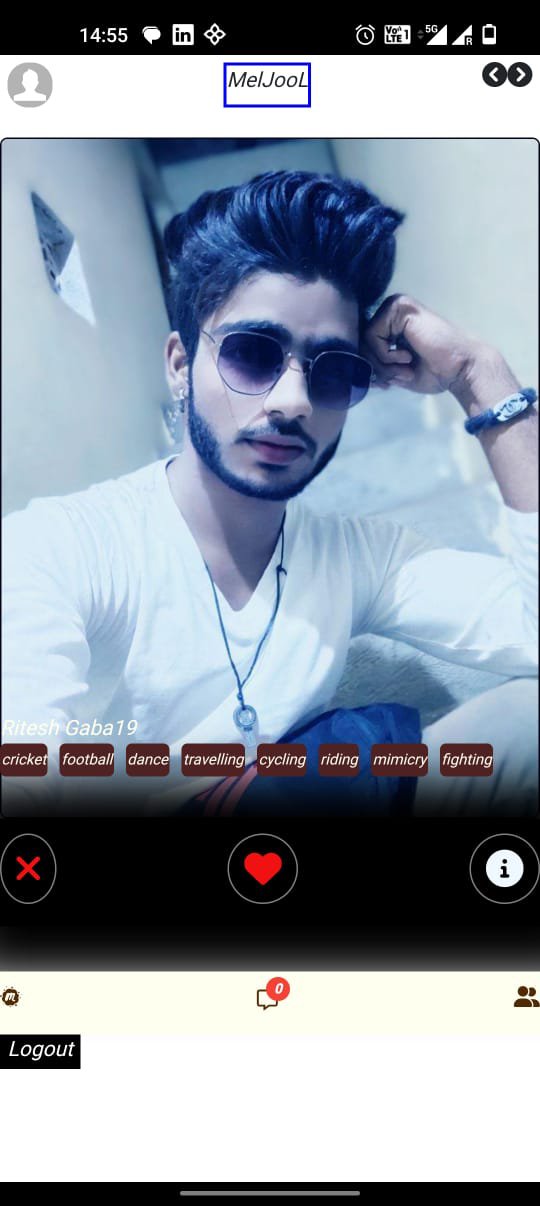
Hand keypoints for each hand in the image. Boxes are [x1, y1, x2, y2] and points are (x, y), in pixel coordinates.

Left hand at [361, 293, 478, 394]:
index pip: (365, 345)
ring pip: (366, 340)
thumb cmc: (436, 371)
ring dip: (383, 363)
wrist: (460, 368)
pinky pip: (372, 336)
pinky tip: (407, 356)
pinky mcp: (398, 307)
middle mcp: (392, 309)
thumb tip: (359, 370)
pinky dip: (385, 355)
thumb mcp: (399, 372)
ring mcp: (395, 305)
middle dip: (377, 367)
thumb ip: (378, 368)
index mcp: (393, 323)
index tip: (388, 383)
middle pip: (362, 342)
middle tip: (402, 376)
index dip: (372, 367)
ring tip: (406, 368)